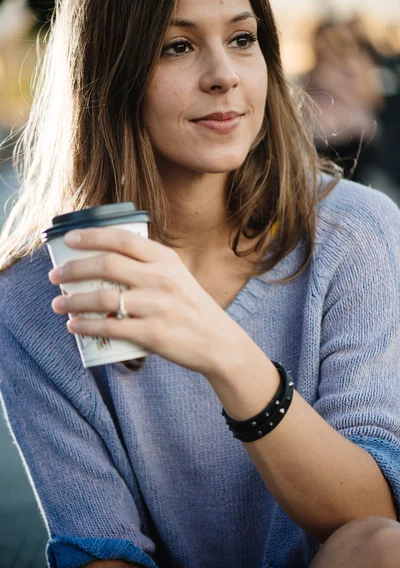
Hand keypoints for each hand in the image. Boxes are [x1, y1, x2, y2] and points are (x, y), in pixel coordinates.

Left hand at [48, 226, 249, 376]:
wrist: (217, 341)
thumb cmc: (191, 306)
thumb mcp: (177, 275)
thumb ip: (148, 264)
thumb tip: (105, 259)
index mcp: (165, 259)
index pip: (122, 239)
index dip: (91, 236)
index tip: (69, 239)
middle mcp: (160, 278)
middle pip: (106, 265)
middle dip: (73, 268)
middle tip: (55, 275)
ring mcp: (156, 306)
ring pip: (102, 298)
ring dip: (73, 301)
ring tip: (58, 304)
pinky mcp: (152, 333)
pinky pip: (110, 327)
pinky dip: (86, 326)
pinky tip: (74, 326)